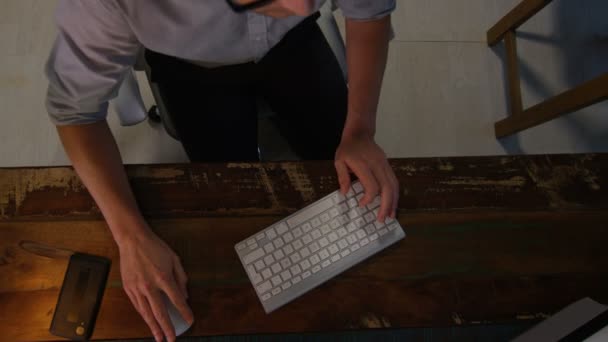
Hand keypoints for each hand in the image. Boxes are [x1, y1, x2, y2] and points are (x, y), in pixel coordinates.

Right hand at [118, 226, 192, 341]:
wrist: (132, 240)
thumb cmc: (155, 247)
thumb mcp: (174, 259)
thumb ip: (181, 277)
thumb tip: (184, 294)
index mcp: (164, 278)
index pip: (177, 300)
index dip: (185, 312)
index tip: (190, 320)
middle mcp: (150, 286)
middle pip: (160, 312)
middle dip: (167, 328)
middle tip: (172, 339)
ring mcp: (137, 288)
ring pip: (146, 313)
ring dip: (153, 327)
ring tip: (158, 337)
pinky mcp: (128, 288)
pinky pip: (137, 306)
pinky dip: (143, 316)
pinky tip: (148, 322)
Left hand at [334, 134, 398, 221]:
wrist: (360, 133)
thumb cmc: (348, 148)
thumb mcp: (339, 160)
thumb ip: (342, 177)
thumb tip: (345, 193)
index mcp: (364, 164)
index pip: (371, 185)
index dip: (369, 197)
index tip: (362, 204)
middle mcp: (377, 165)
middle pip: (387, 187)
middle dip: (385, 205)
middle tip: (381, 219)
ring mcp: (385, 165)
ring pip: (394, 185)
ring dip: (393, 202)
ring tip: (390, 215)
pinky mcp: (388, 166)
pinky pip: (394, 182)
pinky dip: (395, 194)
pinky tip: (392, 204)